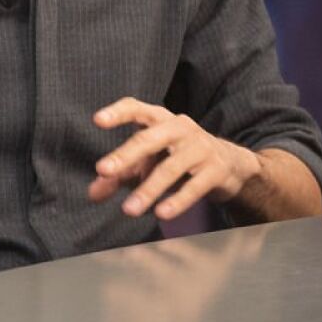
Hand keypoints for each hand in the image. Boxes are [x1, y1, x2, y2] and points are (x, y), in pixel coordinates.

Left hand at [88, 97, 262, 220]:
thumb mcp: (146, 162)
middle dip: (125, 155)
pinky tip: (161, 213)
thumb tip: (92, 194)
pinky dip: (177, 201)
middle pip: (148, 139)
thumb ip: (119, 174)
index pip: (136, 108)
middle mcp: (179, 127)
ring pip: (170, 168)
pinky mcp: (216, 169)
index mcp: (158, 119)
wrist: (229, 165)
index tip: (97, 120)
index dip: (117, 112)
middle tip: (102, 170)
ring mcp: (200, 147)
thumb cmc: (175, 158)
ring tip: (128, 210)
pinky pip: (194, 186)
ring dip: (148, 189)